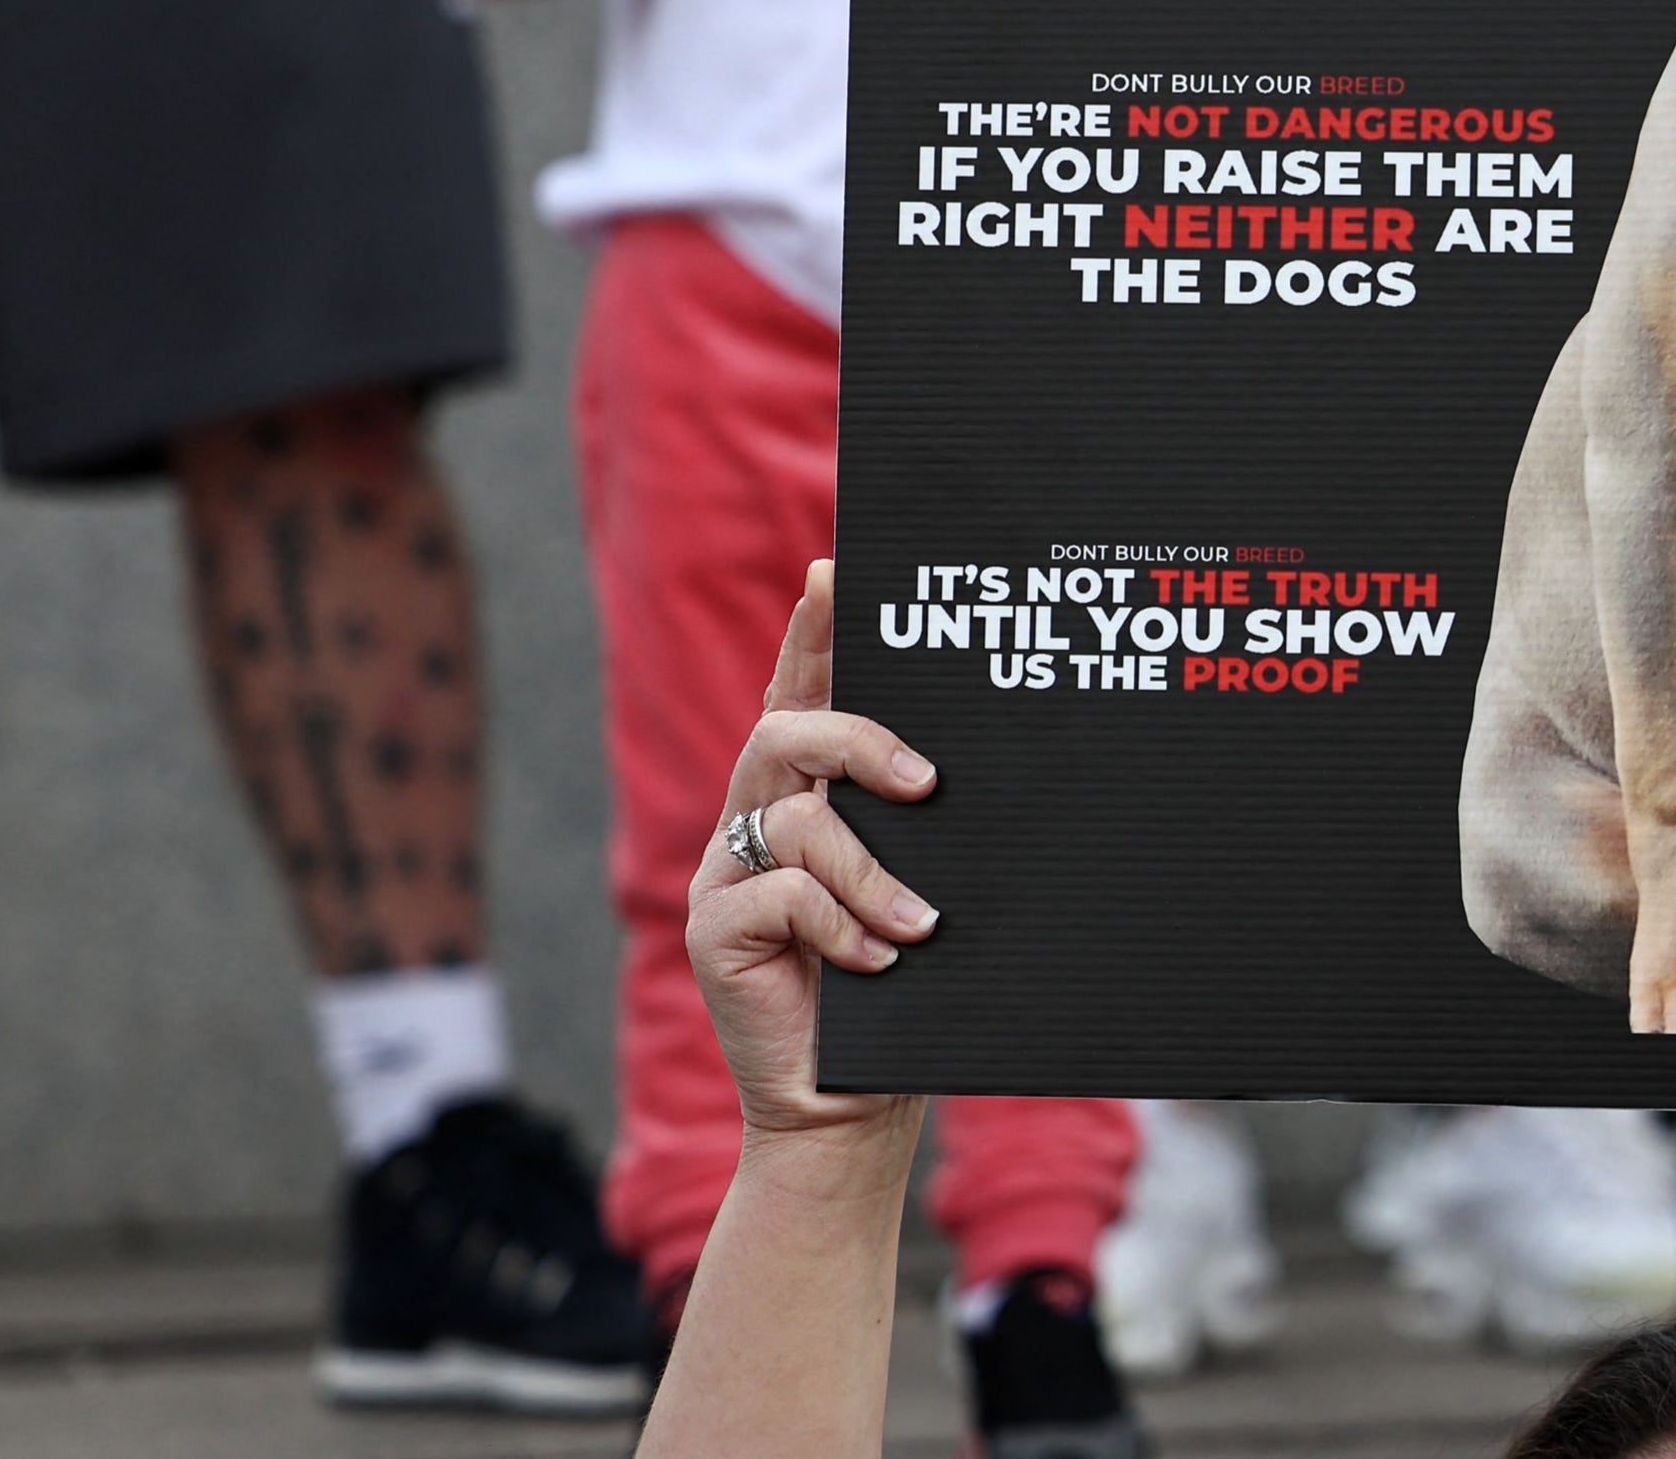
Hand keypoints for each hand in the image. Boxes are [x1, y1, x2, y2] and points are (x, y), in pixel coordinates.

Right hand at [686, 563, 944, 1135]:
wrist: (848, 1105)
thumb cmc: (904, 991)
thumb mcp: (922, 887)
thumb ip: (921, 828)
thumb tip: (964, 771)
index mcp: (809, 799)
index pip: (806, 695)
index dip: (815, 633)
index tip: (837, 571)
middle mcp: (758, 822)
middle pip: (785, 733)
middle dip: (859, 738)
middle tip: (929, 784)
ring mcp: (727, 874)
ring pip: (793, 817)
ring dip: (871, 871)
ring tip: (922, 924)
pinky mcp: (712, 932)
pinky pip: (780, 895)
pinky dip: (842, 927)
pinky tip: (879, 963)